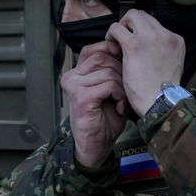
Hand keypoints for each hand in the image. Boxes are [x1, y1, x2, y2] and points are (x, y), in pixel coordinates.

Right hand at [60, 40, 127, 168]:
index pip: (94, 49)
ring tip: (122, 102)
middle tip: (124, 92)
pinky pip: (109, 85)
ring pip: (109, 71)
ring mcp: (74, 86)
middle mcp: (70, 77)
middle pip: (103, 57)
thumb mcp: (108, 88)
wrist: (95, 146)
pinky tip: (119, 108)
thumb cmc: (105, 119)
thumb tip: (124, 49)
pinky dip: (120, 96)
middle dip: (121, 73)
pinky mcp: (81, 97)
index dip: (112, 55)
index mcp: (75, 73)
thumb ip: (110, 70)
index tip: (124, 69)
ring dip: (122, 87)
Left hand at [106, 9, 185, 115]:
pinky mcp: (134, 45)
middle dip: (130, 24)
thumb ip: (160, 51)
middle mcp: (165, 35)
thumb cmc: (162, 91)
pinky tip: (113, 49)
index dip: (140, 31)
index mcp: (175, 40)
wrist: (162, 103)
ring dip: (121, 27)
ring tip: (117, 43)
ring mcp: (151, 38)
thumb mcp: (169, 64)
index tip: (135, 44)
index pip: (154, 23)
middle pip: (142, 15)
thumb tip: (143, 45)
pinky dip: (111, 36)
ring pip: (130, 15)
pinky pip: (116, 28)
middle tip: (123, 40)